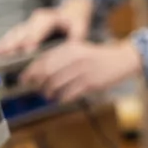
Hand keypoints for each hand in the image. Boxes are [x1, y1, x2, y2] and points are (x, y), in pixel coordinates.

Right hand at [0, 0, 92, 55]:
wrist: (71, 11)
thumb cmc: (74, 20)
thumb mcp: (80, 25)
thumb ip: (77, 36)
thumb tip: (74, 47)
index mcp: (50, 17)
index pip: (40, 29)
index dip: (34, 39)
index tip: (28, 50)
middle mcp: (36, 19)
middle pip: (24, 31)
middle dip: (15, 42)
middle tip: (6, 53)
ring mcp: (29, 24)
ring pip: (16, 33)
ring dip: (6, 43)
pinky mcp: (24, 30)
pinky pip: (13, 36)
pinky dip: (5, 42)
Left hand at [21, 40, 142, 102]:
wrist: (123, 59)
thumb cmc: (99, 57)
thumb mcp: (80, 50)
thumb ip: (61, 58)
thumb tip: (38, 72)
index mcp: (72, 48)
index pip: (44, 60)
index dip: (31, 71)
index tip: (25, 79)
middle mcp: (76, 58)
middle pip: (47, 73)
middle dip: (38, 84)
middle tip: (38, 89)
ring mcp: (83, 71)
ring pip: (56, 85)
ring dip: (49, 93)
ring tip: (50, 95)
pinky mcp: (90, 83)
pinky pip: (68, 94)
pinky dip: (62, 98)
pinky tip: (63, 97)